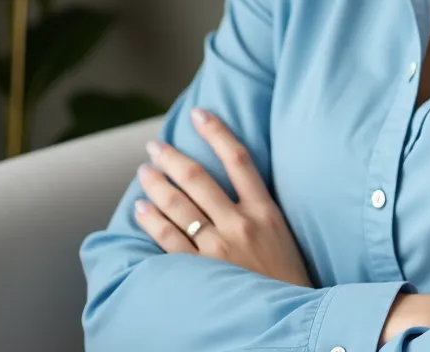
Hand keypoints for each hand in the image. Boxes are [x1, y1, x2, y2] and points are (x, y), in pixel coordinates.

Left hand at [133, 107, 310, 287]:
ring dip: (158, 185)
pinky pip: (170, 240)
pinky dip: (153, 221)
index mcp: (266, 209)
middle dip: (173, 158)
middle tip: (155, 146)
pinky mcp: (202, 272)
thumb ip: (259, 209)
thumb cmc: (285, 276)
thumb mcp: (282, 233)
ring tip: (144, 171)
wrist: (288, 315)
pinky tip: (141, 208)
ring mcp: (220, 247)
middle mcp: (241, 223)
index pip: (239, 159)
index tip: (199, 114)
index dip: (217, 132)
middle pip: (200, 179)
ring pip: (180, 206)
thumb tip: (234, 186)